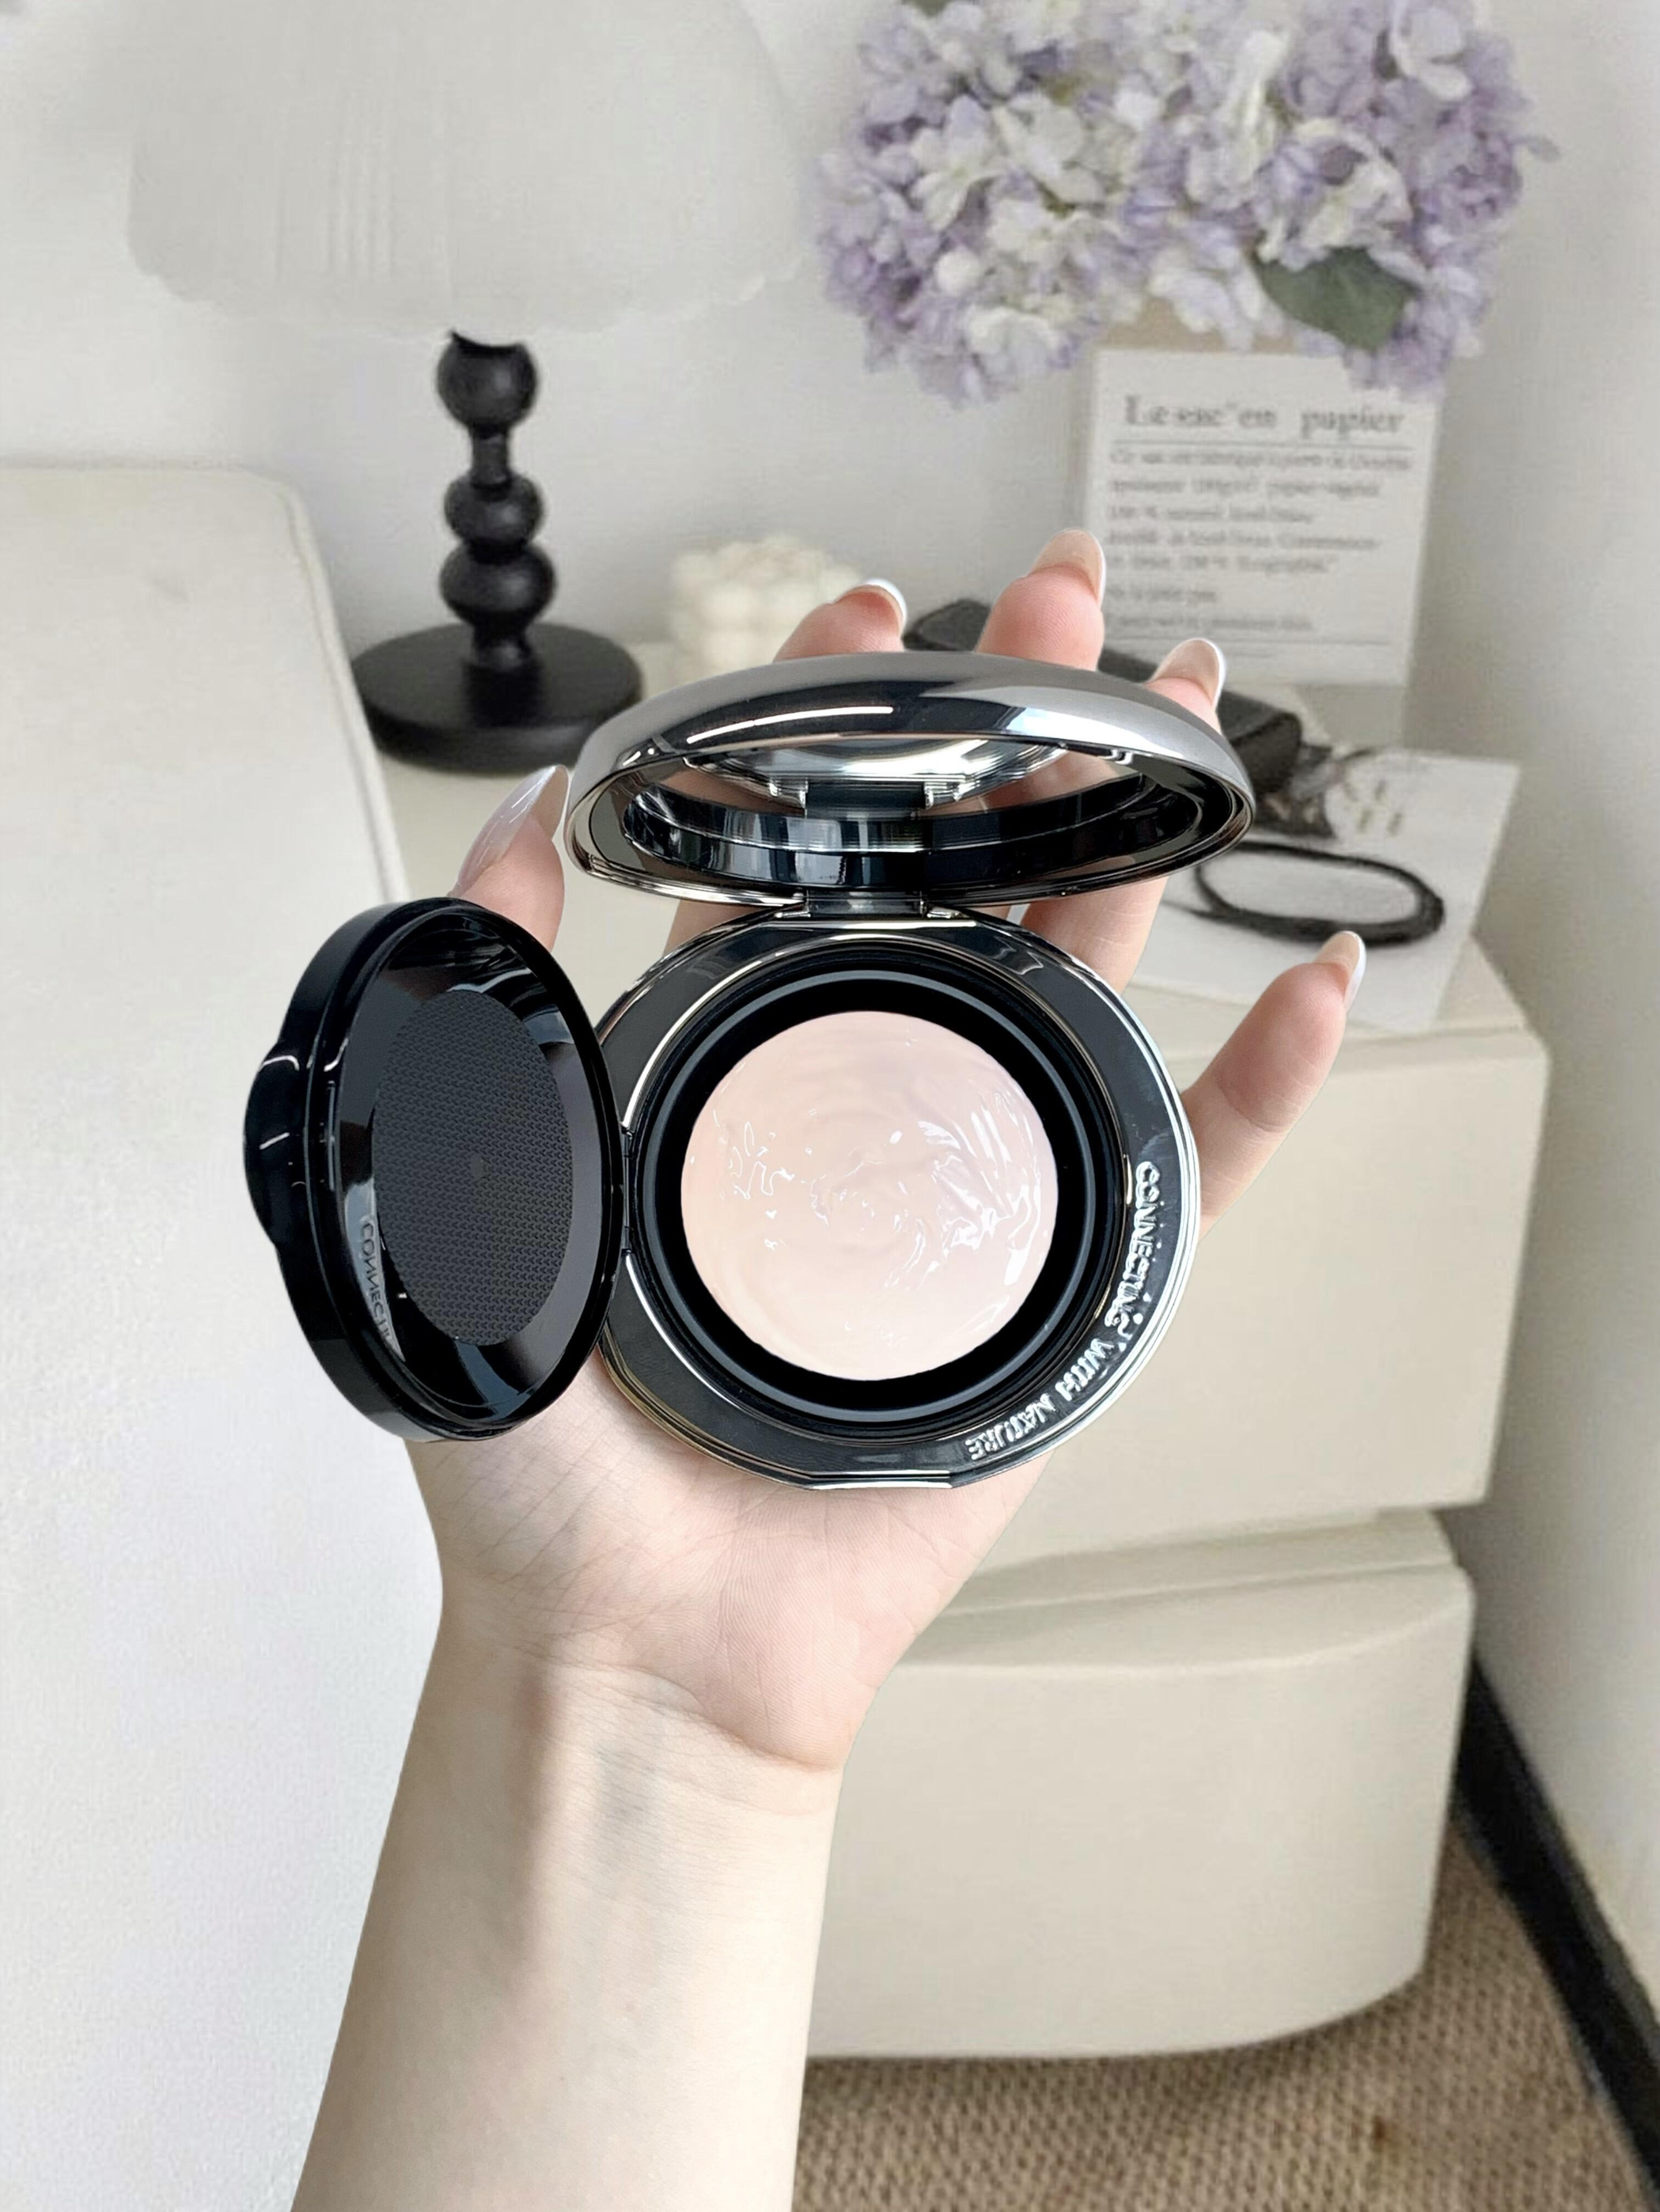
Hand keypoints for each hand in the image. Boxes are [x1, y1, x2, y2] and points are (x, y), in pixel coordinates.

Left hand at [414, 540, 1358, 1778]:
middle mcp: (848, 1100)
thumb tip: (517, 816)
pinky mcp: (1057, 1286)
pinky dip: (1257, 1083)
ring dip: (1145, 841)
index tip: (859, 612)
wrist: (634, 1645)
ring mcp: (965, 1181)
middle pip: (953, 879)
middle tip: (1064, 599)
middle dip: (1014, 729)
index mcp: (717, 1067)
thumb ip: (483, 1012)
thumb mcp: (467, 1197)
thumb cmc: (538, 1462)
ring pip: (1080, 980)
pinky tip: (1308, 982)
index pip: (788, 852)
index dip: (829, 723)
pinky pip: (1181, 1172)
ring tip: (1205, 708)